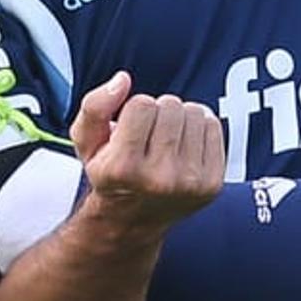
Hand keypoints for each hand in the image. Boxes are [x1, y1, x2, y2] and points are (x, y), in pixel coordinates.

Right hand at [70, 72, 224, 238]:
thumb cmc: (109, 173)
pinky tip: (184, 147)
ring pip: (195, 112)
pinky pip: (214, 126)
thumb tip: (123, 79)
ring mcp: (189, 183)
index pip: (142, 104)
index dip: (133, 110)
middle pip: (171, 106)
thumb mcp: (86, 142)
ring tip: (166, 140)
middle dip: (158, 112)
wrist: (131, 221)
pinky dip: (199, 129)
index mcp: (122, 169)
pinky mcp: (212, 184)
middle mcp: (157, 179)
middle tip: (148, 136)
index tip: (128, 130)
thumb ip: (94, 106)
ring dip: (180, 119)